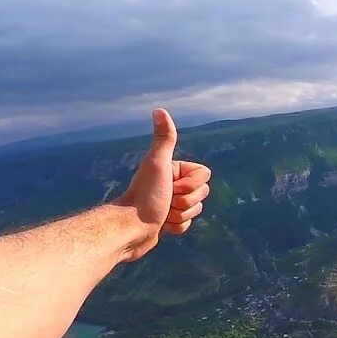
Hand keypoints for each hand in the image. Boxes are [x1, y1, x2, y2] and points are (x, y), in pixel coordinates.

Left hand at [114, 108, 211, 260]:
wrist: (131, 227)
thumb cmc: (145, 195)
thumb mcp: (157, 163)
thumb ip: (164, 138)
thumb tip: (159, 110)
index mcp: (173, 168)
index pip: (204, 175)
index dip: (192, 184)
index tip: (172, 186)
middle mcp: (172, 183)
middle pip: (202, 193)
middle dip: (187, 201)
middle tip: (167, 201)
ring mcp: (170, 202)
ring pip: (196, 209)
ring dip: (181, 215)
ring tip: (162, 214)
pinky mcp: (168, 220)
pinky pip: (187, 224)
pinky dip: (177, 227)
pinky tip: (162, 225)